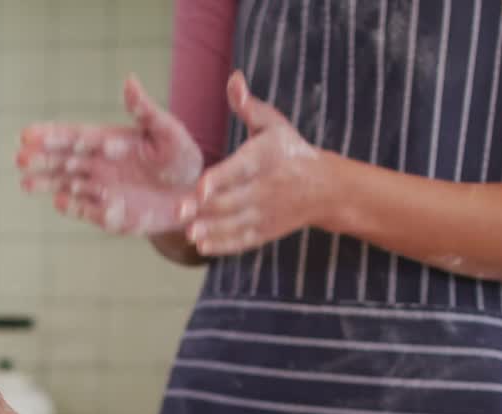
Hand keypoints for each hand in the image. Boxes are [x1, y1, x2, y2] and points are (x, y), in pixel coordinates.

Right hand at [16, 74, 202, 234]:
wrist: (194, 195)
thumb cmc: (180, 158)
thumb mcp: (168, 132)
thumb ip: (146, 111)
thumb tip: (130, 81)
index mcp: (108, 142)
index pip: (74, 137)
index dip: (51, 135)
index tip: (28, 134)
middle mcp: (99, 166)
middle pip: (64, 162)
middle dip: (42, 160)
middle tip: (19, 158)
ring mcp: (102, 191)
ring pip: (68, 186)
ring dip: (47, 184)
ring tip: (25, 184)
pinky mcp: (110, 216)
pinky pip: (89, 211)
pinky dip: (74, 208)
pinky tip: (59, 202)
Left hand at [187, 71, 324, 256]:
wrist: (324, 187)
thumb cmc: (289, 150)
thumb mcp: (273, 124)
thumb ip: (248, 106)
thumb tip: (233, 79)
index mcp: (264, 159)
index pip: (239, 170)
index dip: (219, 179)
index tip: (200, 187)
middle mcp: (265, 188)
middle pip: (232, 200)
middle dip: (205, 208)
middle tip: (178, 211)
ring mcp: (265, 212)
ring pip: (235, 223)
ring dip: (211, 229)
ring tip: (189, 232)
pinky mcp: (265, 231)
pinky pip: (243, 240)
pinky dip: (224, 245)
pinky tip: (203, 246)